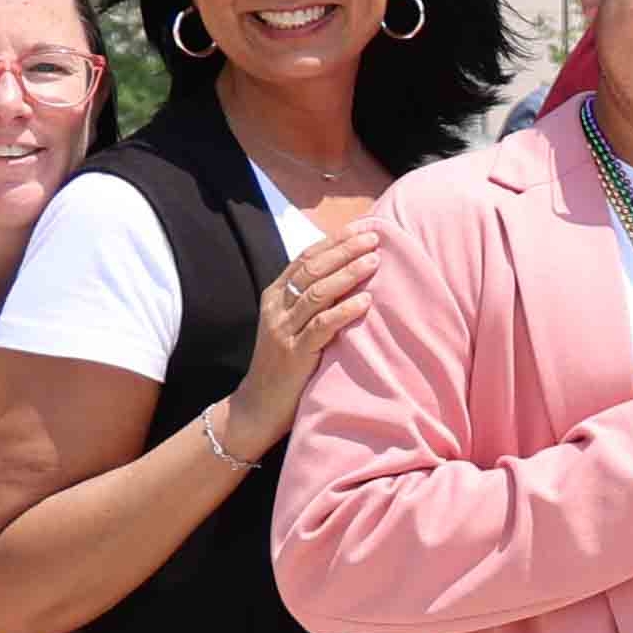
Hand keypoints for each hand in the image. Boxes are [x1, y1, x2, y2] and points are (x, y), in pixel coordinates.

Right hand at [225, 218, 382, 441]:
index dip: (334, 241)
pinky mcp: (293, 354)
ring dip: (347, 274)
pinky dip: (344, 312)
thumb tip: (348, 274)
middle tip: (373, 238)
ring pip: (316, 294)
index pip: (305, 259)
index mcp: (275, 296)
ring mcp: (283, 331)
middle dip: (343, 250)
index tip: (361, 228)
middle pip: (312, 270)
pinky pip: (320, 327)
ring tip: (373, 261)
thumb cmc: (284, 363)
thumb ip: (311, 301)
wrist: (259, 405)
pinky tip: (365, 302)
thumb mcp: (292, 324)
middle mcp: (276, 308)